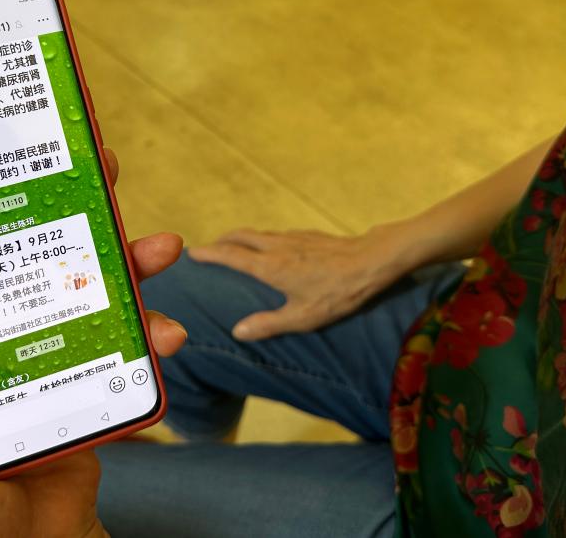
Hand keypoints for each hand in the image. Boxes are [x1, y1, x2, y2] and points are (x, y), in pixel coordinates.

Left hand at [0, 148, 185, 537]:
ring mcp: (37, 355)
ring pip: (77, 287)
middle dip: (52, 211)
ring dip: (122, 262)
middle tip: (89, 168)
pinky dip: (150, 330)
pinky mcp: (82, 377)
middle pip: (15, 258)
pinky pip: (118, 339)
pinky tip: (169, 332)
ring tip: (159, 244)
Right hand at [188, 222, 423, 341]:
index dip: (209, 253)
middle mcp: (277, 246)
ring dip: (241, 238)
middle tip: (208, 249)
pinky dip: (261, 239)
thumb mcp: (304, 316)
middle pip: (240, 236)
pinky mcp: (309, 235)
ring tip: (234, 248)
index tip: (192, 253)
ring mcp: (293, 237)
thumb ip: (269, 324)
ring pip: (258, 233)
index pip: (230, 255)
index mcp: (270, 266)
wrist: (372, 261)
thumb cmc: (338, 292)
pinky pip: (275, 234)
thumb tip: (237, 332)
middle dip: (221, 240)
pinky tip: (271, 249)